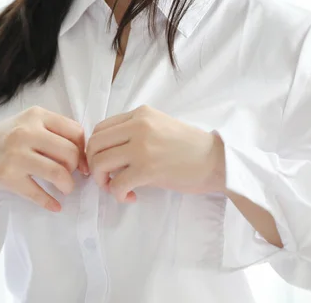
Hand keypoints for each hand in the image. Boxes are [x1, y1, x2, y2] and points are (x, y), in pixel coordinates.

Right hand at [0, 106, 88, 211]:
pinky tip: (55, 205)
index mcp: (36, 116)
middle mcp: (25, 132)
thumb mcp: (28, 123)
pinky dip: (51, 203)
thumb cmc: (4, 138)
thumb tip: (85, 157)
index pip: (75, 131)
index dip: (83, 149)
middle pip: (70, 153)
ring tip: (65, 188)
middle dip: (75, 169)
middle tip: (70, 175)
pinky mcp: (8, 177)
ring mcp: (16, 155)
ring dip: (68, 186)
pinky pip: (39, 194)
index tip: (81, 162)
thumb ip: (54, 132)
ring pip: (58, 173)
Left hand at [86, 105, 225, 202]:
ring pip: (100, 162)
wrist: (217, 162)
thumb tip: (106, 153)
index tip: (103, 162)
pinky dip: (117, 194)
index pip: (100, 128)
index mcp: (140, 114)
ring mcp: (142, 146)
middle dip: (93, 164)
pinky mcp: (147, 169)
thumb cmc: (190, 148)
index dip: (94, 149)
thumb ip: (133, 133)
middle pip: (94, 144)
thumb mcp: (159, 127)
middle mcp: (138, 125)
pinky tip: (130, 196)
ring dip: (102, 180)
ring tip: (116, 187)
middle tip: (105, 178)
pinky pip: (116, 184)